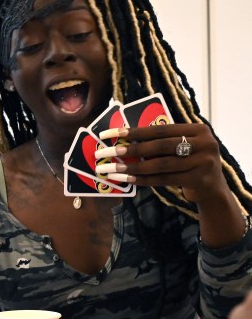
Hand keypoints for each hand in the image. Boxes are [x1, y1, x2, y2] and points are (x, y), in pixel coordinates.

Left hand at [97, 123, 227, 204]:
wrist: (213, 189)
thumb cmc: (189, 163)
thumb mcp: (182, 148)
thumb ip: (162, 142)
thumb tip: (125, 140)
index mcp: (198, 130)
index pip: (161, 129)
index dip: (134, 131)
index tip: (110, 134)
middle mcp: (204, 143)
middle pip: (160, 146)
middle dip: (130, 149)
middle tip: (106, 152)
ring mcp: (204, 162)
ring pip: (160, 164)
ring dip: (133, 168)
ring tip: (111, 170)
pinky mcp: (199, 179)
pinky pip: (164, 179)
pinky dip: (143, 179)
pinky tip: (126, 179)